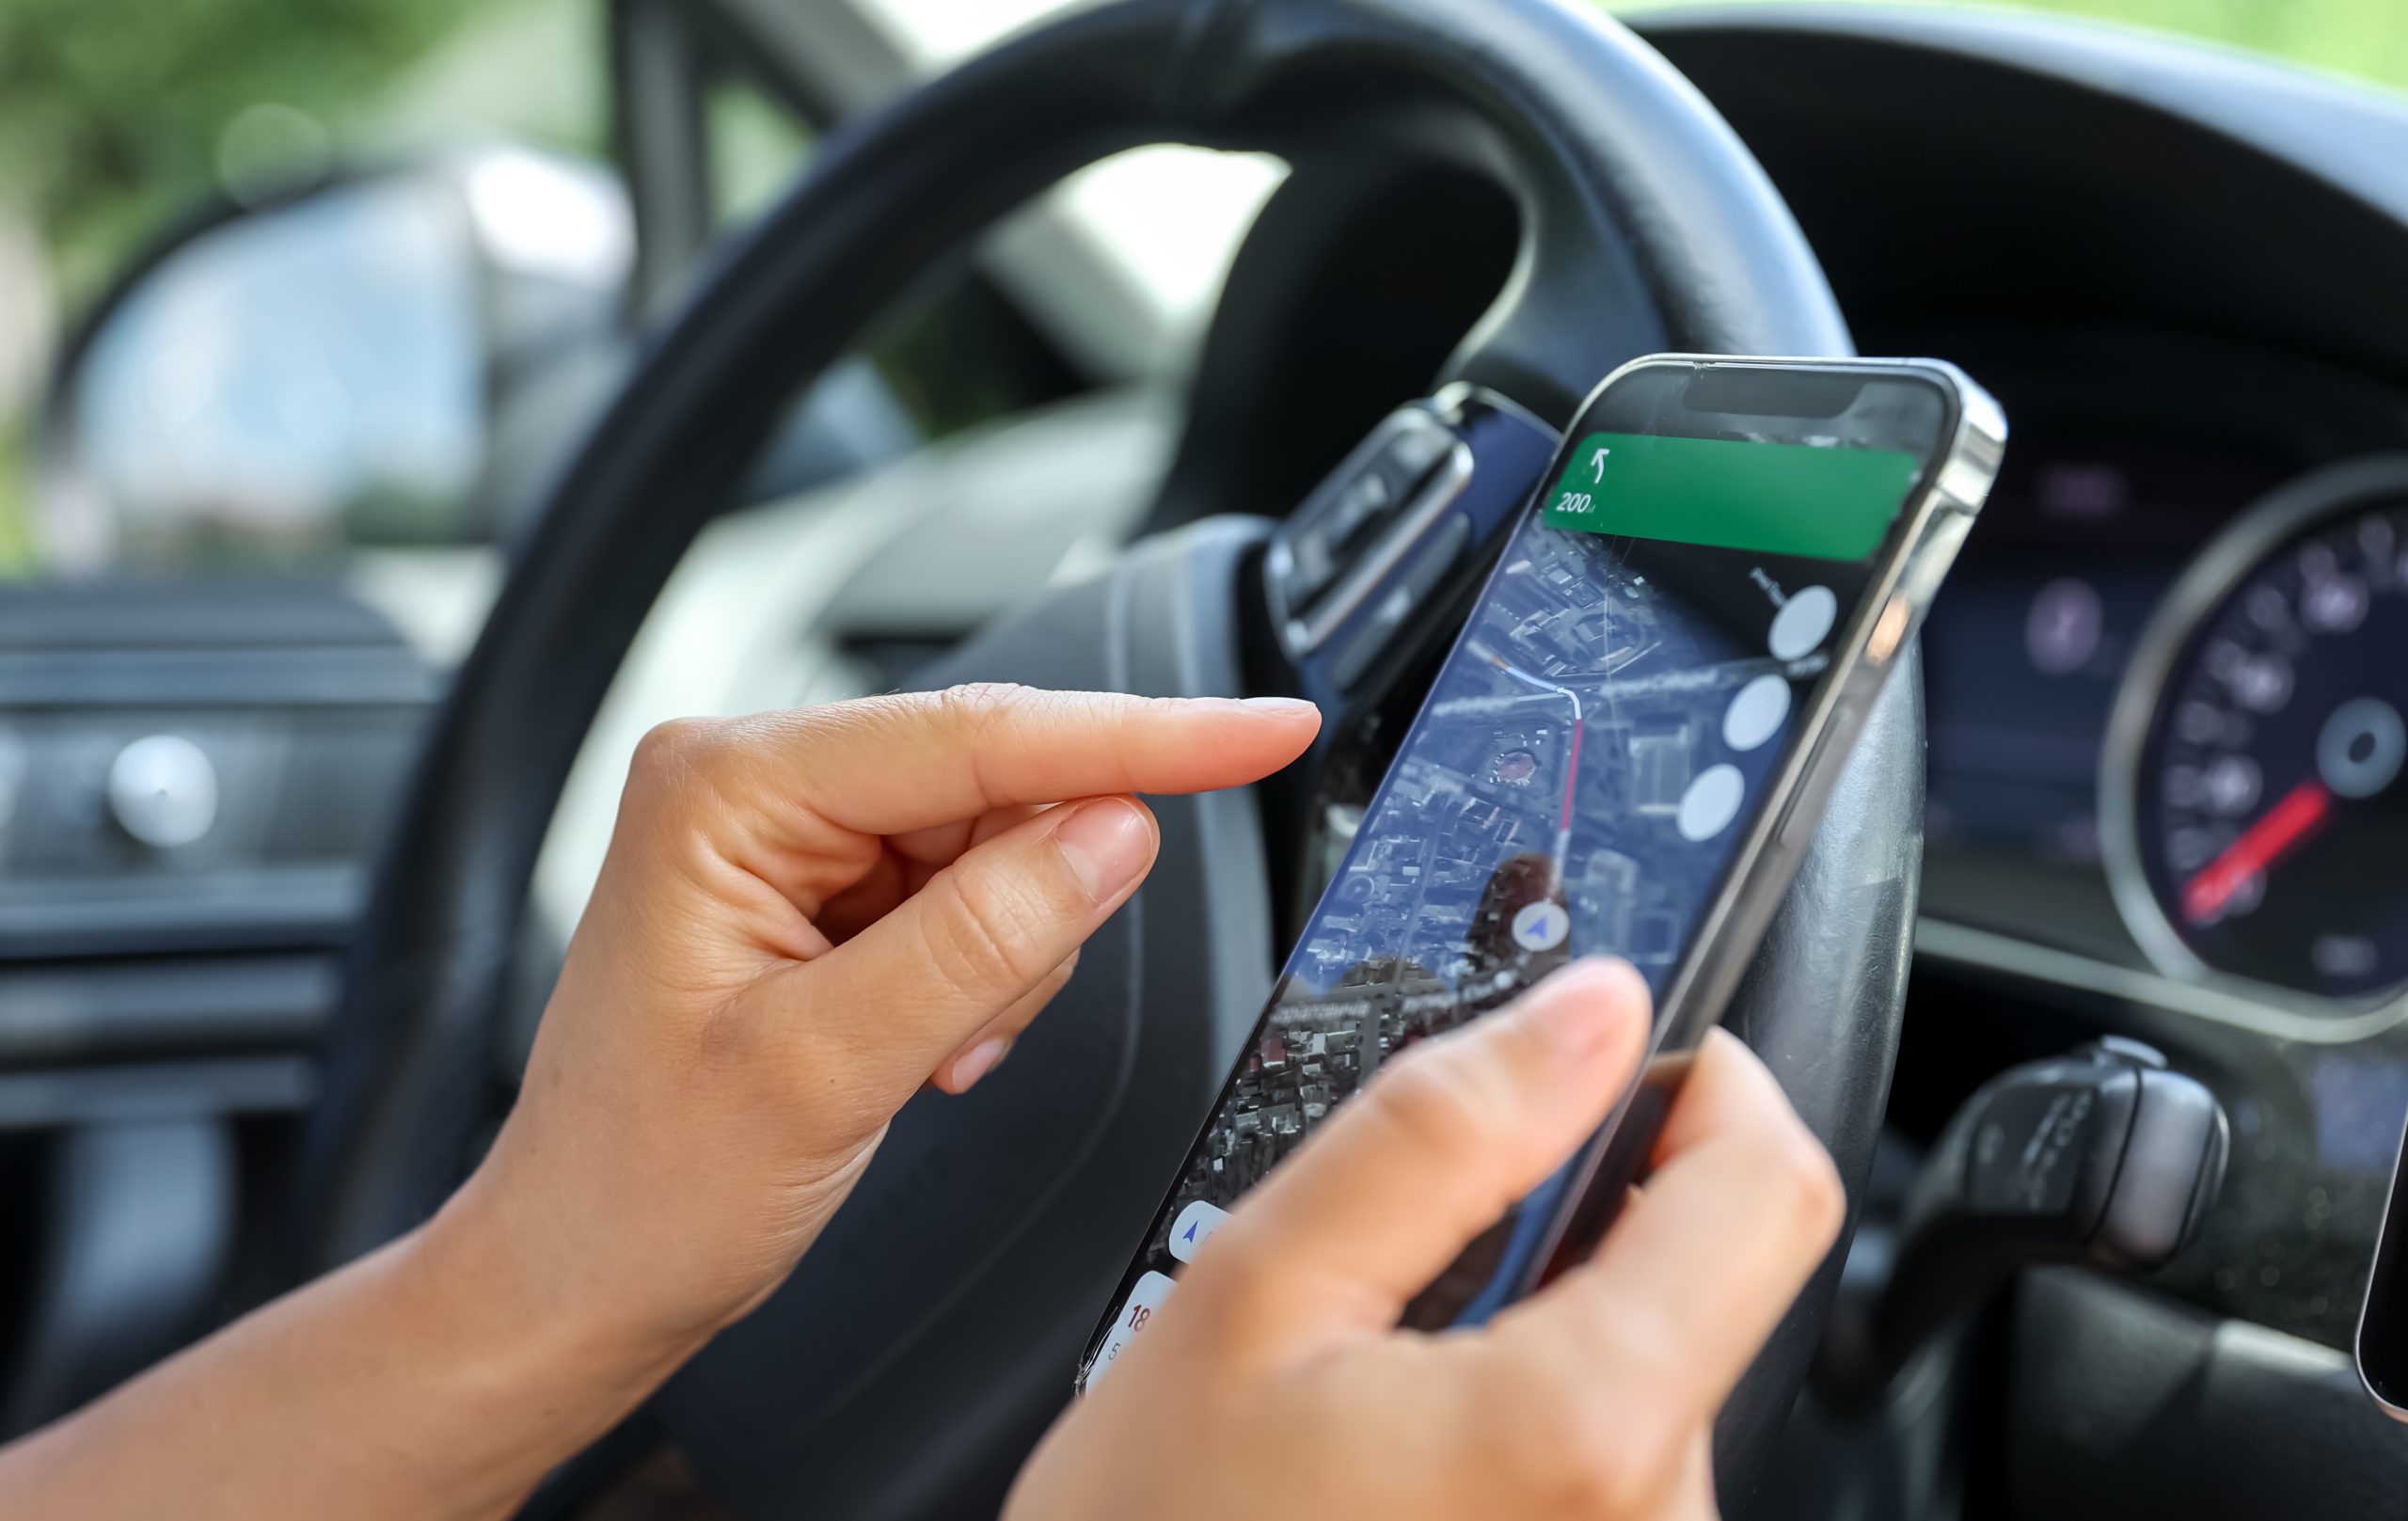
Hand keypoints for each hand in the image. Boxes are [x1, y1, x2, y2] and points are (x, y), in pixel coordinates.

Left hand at [433, 684, 1320, 1358]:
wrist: (584, 1271)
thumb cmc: (641, 1183)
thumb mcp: (825, 1069)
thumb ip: (980, 939)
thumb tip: (1116, 833)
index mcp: (728, 784)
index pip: (981, 732)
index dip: (1146, 735)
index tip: (1263, 727)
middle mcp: (758, 781)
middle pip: (1004, 785)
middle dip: (1032, 909)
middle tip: (969, 1028)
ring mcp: (795, 833)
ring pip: (1009, 846)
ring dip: (1003, 962)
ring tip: (922, 1051)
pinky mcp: (829, 885)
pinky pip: (979, 897)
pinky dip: (984, 980)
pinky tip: (921, 1044)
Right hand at [1007, 960, 1844, 1520]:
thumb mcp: (1260, 1291)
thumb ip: (1440, 1131)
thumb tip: (1586, 1011)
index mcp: (1585, 1420)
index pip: (1767, 1182)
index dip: (1696, 1076)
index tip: (1602, 1051)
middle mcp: (1651, 1516)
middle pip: (1697, 1271)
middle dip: (1572, 1214)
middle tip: (1407, 1244)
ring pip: (1643, 1357)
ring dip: (1533, 1317)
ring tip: (1377, 1364)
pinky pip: (1604, 1449)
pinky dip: (1524, 1404)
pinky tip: (1402, 1437)